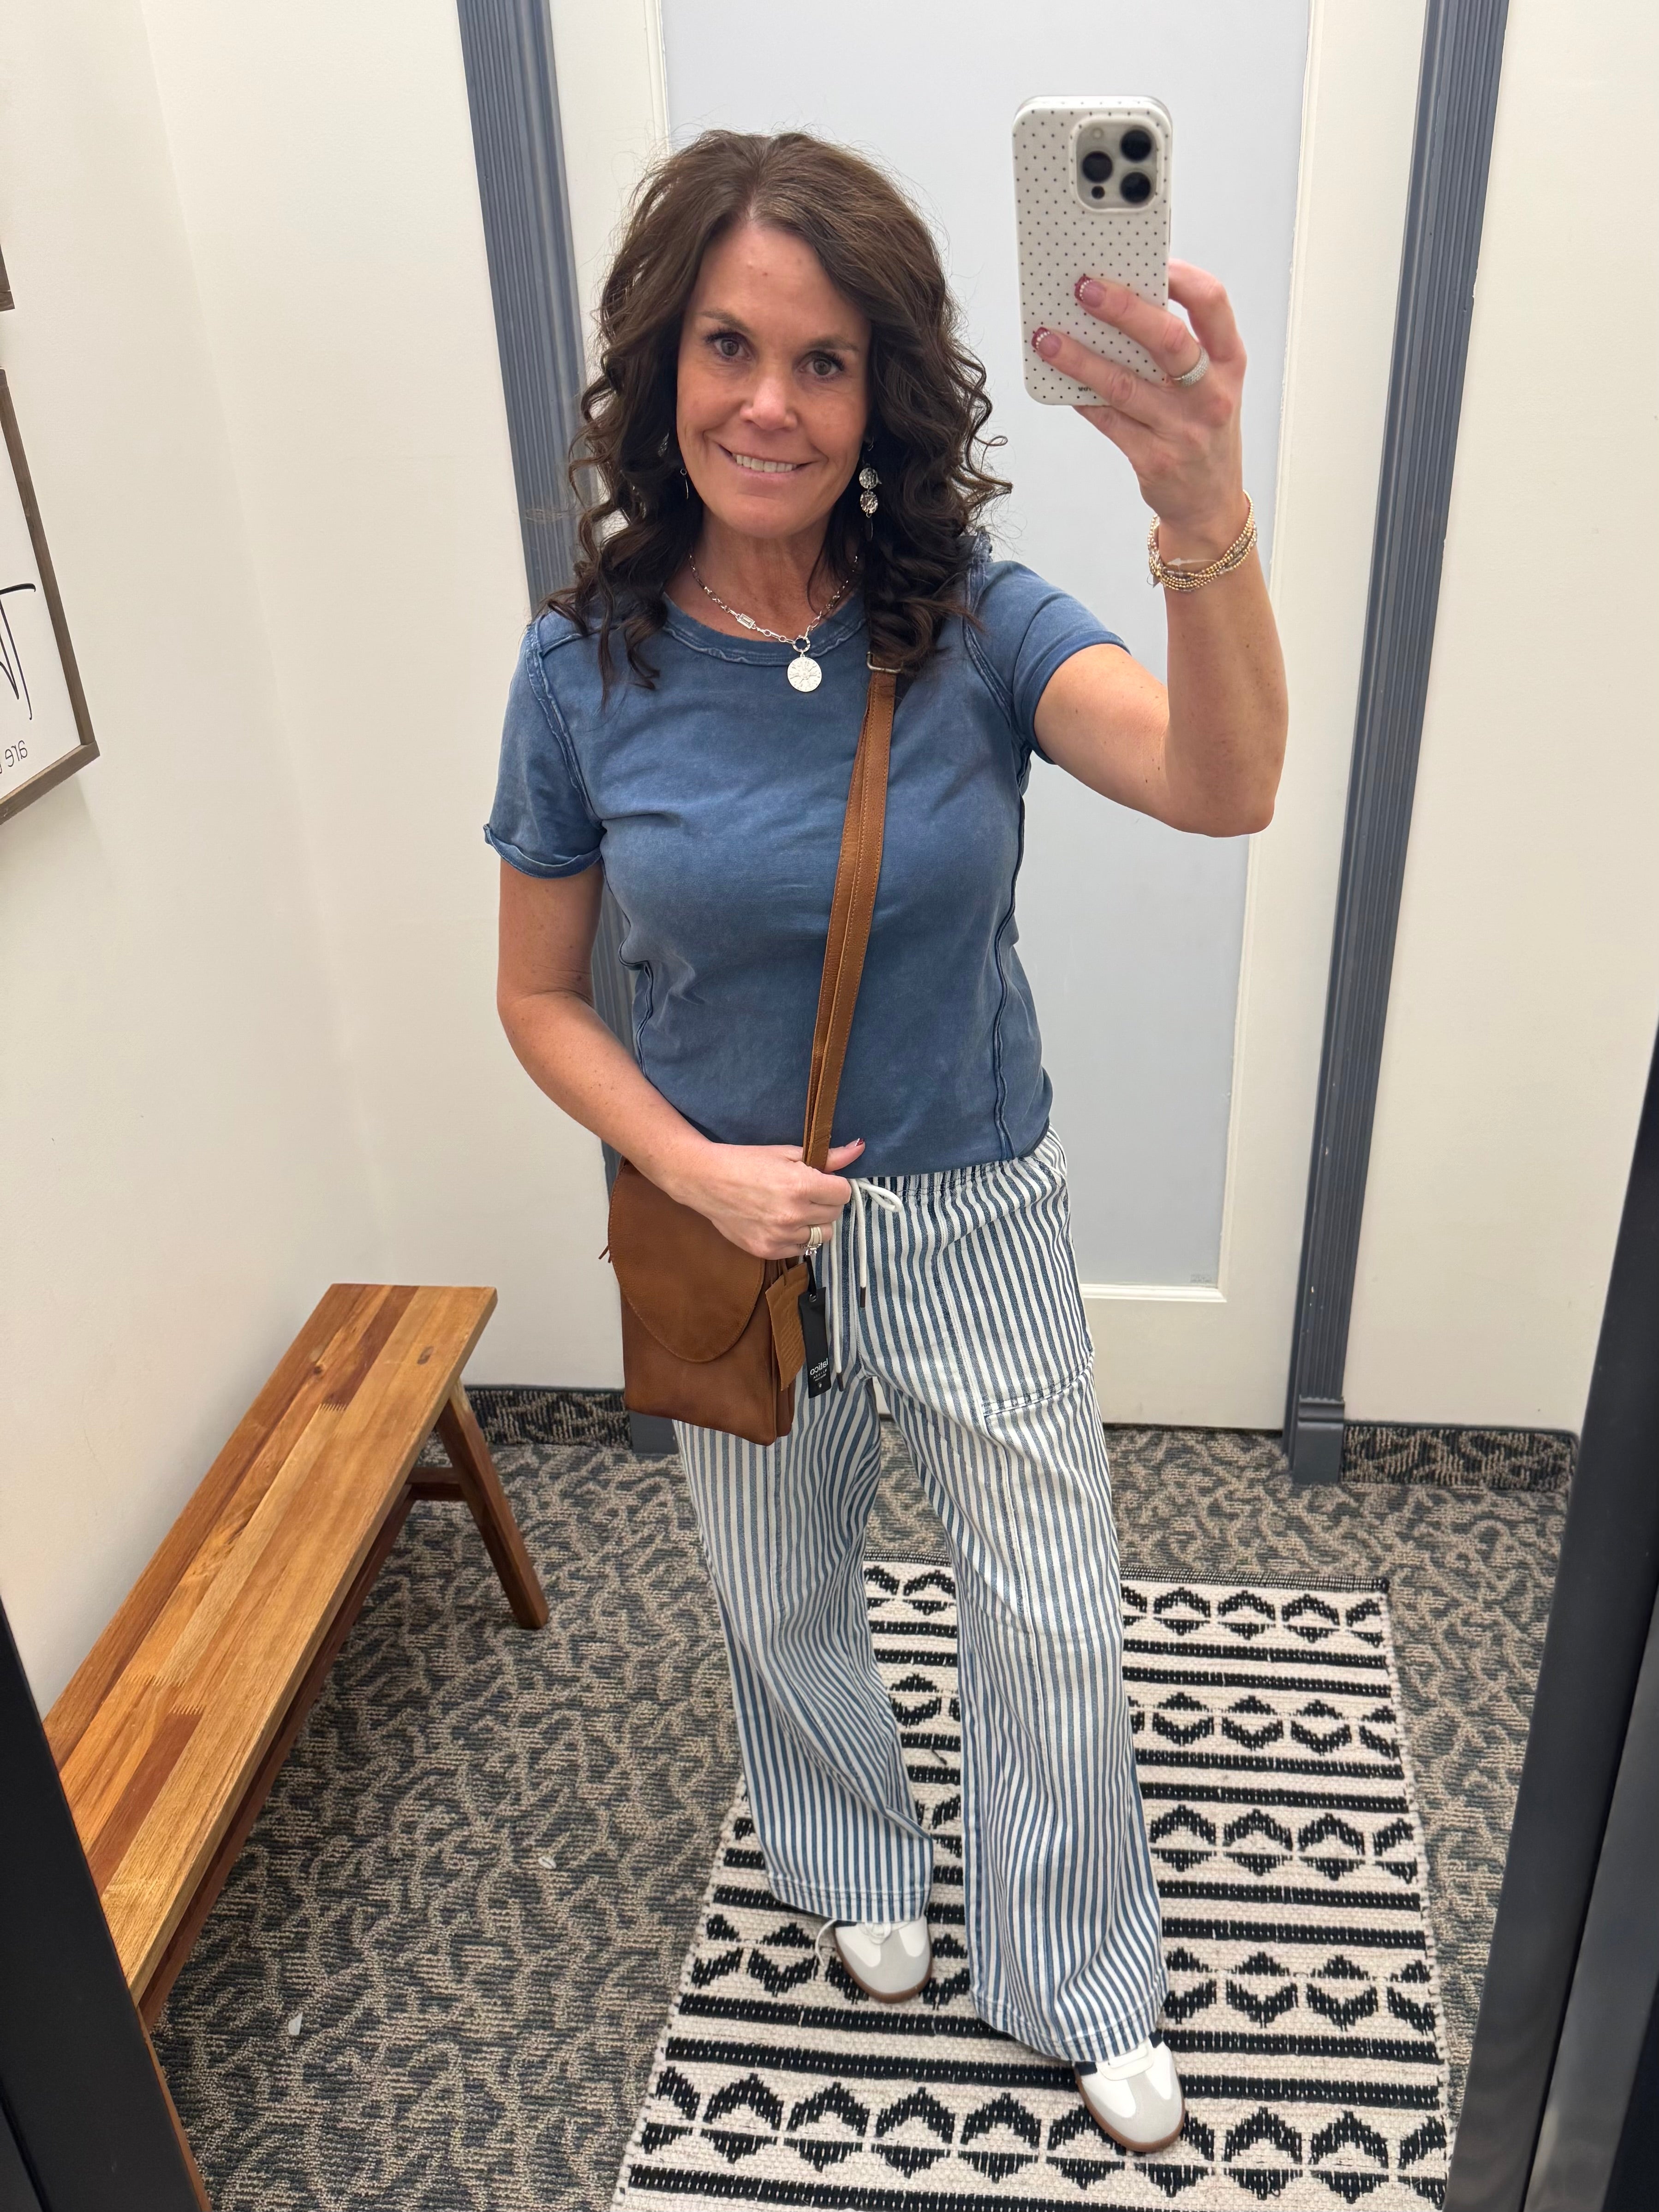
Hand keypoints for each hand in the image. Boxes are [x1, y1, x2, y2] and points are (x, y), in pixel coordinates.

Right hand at [668, 1137, 864, 1259]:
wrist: (705, 1180)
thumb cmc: (746, 1161)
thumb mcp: (787, 1153)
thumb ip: (827, 1157)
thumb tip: (859, 1148)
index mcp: (800, 1186)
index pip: (843, 1193)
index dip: (835, 1185)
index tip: (821, 1181)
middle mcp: (793, 1215)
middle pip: (834, 1215)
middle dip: (825, 1203)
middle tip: (805, 1193)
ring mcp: (780, 1236)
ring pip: (821, 1236)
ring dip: (814, 1223)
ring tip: (793, 1209)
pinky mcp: (767, 1251)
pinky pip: (801, 1250)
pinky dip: (797, 1238)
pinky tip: (780, 1222)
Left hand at [1031, 260, 1247, 560]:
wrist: (1210, 504)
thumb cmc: (1204, 432)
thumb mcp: (1210, 385)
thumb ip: (1179, 347)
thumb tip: (1119, 303)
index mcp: (1229, 364)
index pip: (1213, 303)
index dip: (1181, 275)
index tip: (1148, 257)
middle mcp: (1210, 395)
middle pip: (1168, 340)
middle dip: (1124, 309)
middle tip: (1085, 288)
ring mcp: (1183, 431)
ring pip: (1124, 384)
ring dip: (1081, 358)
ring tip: (1048, 338)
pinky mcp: (1154, 459)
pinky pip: (1107, 420)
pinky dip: (1080, 397)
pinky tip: (1058, 378)